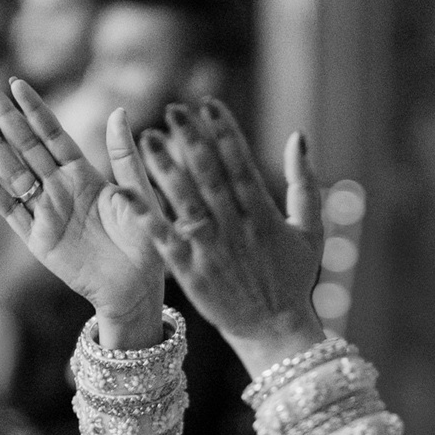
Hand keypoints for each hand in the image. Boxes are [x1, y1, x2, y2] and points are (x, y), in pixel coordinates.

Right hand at [0, 80, 171, 344]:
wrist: (137, 288)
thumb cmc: (146, 241)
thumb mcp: (140, 194)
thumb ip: (125, 156)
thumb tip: (119, 111)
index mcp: (85, 175)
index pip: (54, 135)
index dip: (36, 110)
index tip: (17, 83)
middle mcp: (61, 190)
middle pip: (29, 148)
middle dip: (9, 119)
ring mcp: (47, 213)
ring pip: (15, 174)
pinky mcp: (38, 240)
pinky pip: (11, 212)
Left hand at [135, 100, 325, 371]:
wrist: (274, 330)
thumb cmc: (293, 278)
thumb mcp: (310, 229)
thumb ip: (305, 181)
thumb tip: (298, 135)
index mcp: (264, 215)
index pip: (240, 164)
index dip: (223, 132)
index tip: (208, 104)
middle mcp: (236, 228)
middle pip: (210, 176)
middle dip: (191, 140)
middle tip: (172, 109)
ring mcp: (211, 250)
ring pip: (185, 201)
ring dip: (165, 169)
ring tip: (147, 138)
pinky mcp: (190, 271)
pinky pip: (164, 239)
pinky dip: (144, 216)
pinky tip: (124, 193)